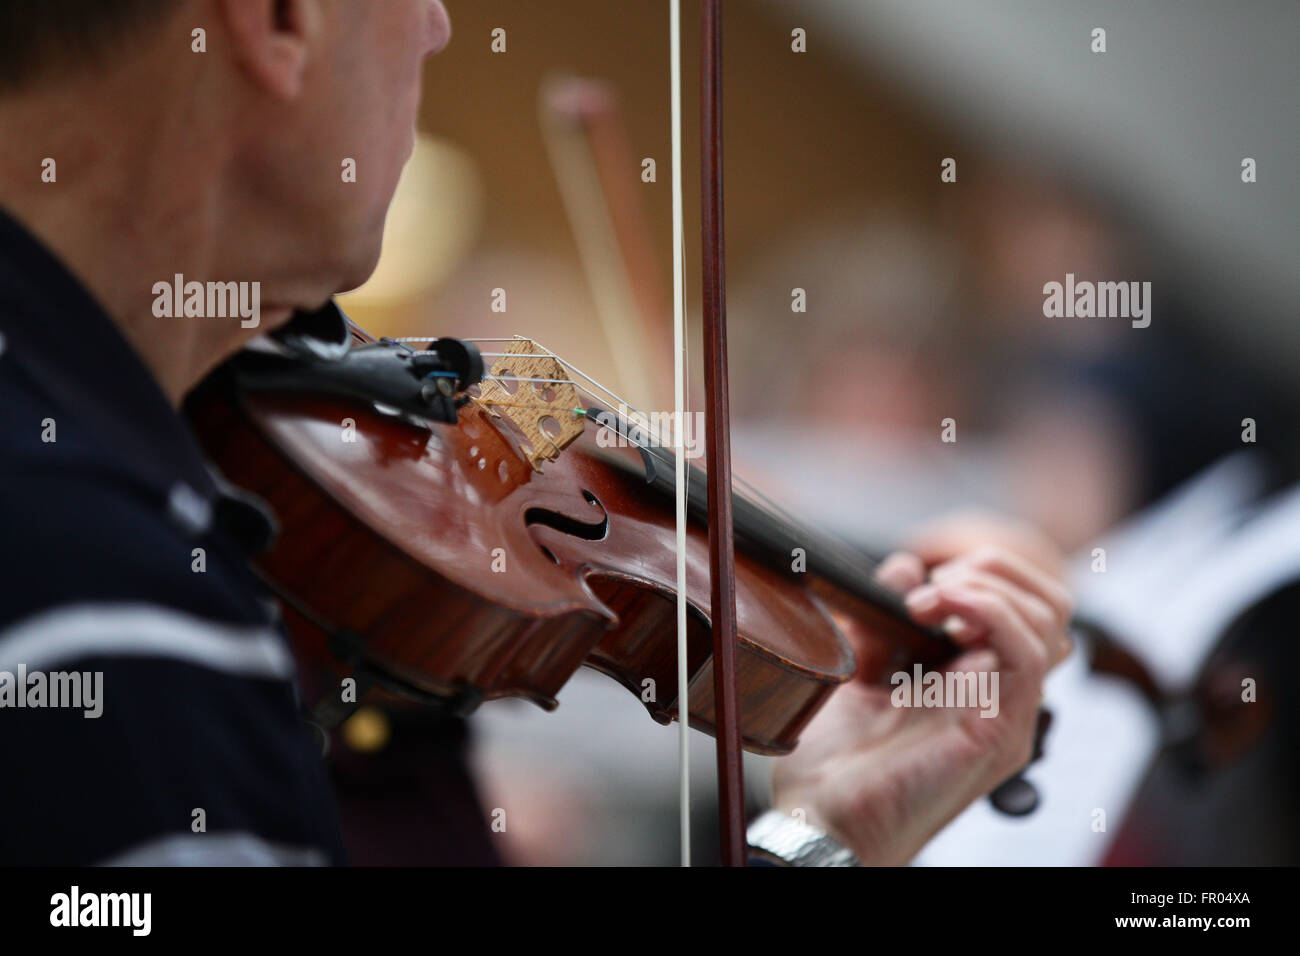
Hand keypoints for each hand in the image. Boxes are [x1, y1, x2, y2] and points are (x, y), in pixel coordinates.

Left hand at [769, 546, 1071, 864]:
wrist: (819, 817)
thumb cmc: (834, 759)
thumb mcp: (856, 662)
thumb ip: (883, 613)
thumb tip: (908, 567)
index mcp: (973, 680)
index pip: (1024, 605)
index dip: (982, 571)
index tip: (919, 578)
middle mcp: (1000, 696)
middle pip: (1050, 605)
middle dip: (995, 568)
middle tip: (935, 583)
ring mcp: (1007, 714)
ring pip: (1049, 620)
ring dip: (987, 586)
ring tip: (929, 599)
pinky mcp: (1000, 731)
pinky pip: (1028, 653)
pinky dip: (989, 610)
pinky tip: (942, 602)